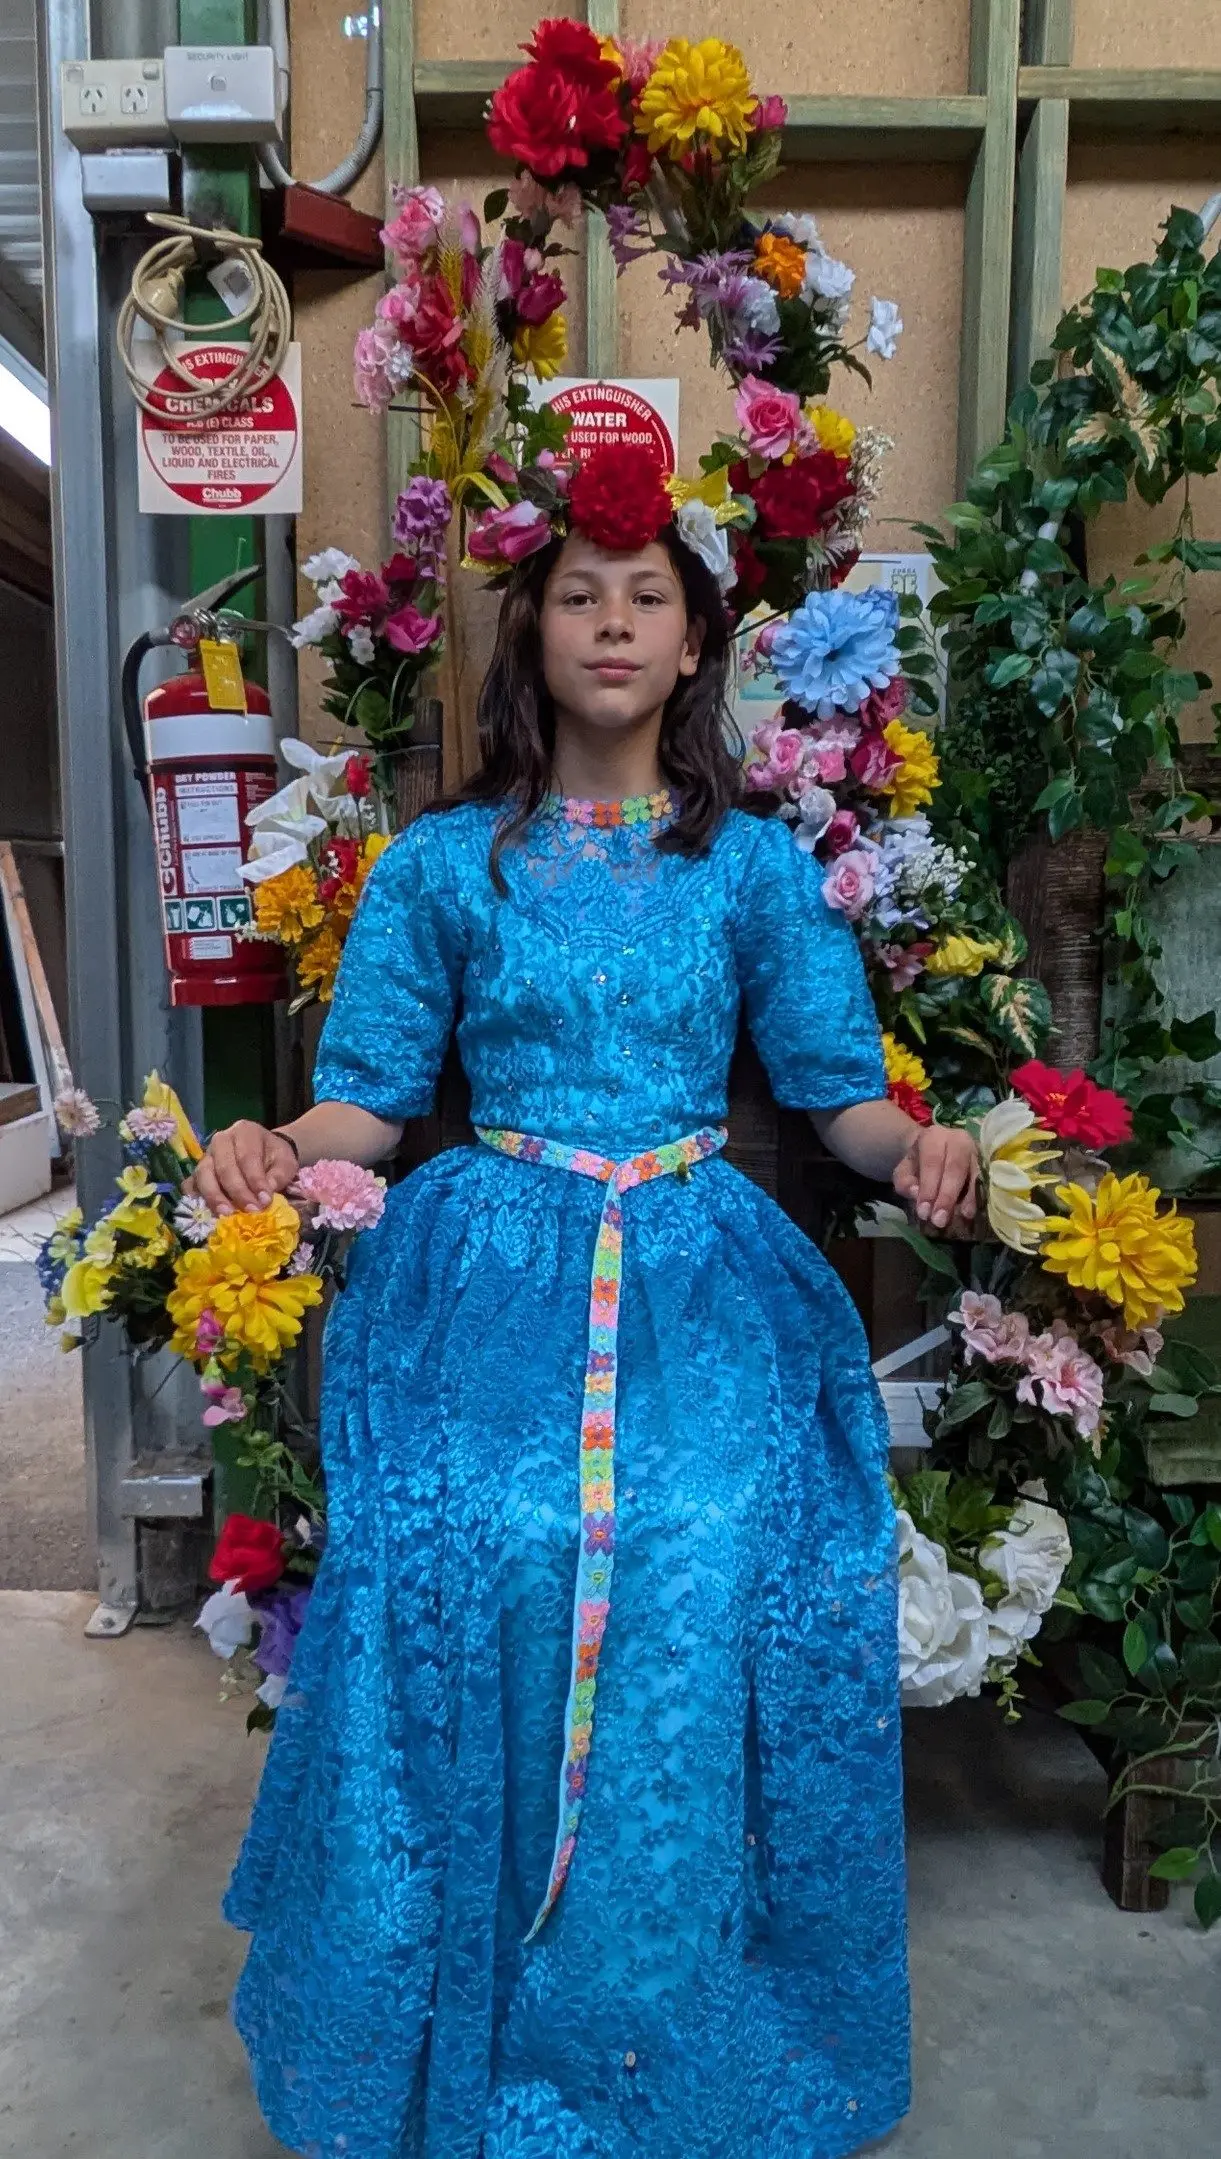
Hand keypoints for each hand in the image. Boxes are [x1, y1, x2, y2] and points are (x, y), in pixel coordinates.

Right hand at [182, 1121, 299, 1216]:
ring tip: (227, 1214)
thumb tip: (265, 1195)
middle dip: (237, 1191)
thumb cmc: (275, 1157)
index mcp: (245, 1132)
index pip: (247, 1157)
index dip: (255, 1180)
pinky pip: (191, 1183)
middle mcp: (221, 1140)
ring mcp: (207, 1155)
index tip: (265, 1201)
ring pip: (204, 1174)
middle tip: (250, 1211)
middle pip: (223, 1166)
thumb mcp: (285, 1162)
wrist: (266, 1153)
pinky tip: (206, 1211)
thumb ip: (278, 1176)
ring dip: (215, 1196)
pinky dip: (196, 1197)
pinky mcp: (198, 1171)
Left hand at [892, 1124, 978, 1234]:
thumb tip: (915, 1193)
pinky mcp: (987, 1162)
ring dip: (968, 1198)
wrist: (934, 1150)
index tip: (924, 1212)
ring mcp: (976, 1150)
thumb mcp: (903, 1170)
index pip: (932, 1161)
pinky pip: (985, 1180)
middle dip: (947, 1195)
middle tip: (939, 1220)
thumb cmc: (918, 1163)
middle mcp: (958, 1139)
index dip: (929, 1187)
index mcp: (934, 1136)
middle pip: (955, 1167)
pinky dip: (978, 1197)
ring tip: (962, 1216)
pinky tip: (972, 1212)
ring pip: (974, 1173)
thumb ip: (905, 1182)